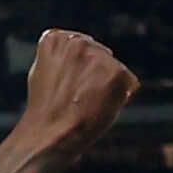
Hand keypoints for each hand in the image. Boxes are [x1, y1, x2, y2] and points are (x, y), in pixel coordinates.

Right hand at [13, 27, 137, 163]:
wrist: (52, 134)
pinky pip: (129, 83)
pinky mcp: (117, 73)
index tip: (66, 86)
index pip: (79, 46)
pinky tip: (101, 107)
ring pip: (114, 69)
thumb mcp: (42, 73)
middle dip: (95, 73)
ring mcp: (98, 56)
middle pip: (99, 55)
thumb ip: (60, 57)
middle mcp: (77, 42)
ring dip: (108, 85)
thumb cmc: (45, 110)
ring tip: (87, 103)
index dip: (76, 69)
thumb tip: (78, 54)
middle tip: (78, 97)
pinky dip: (122, 96)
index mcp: (56, 39)